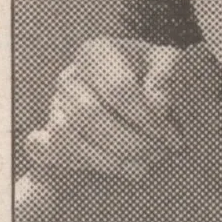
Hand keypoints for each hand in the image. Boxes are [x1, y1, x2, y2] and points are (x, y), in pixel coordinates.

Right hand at [23, 37, 183, 180]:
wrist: (136, 97)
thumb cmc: (153, 78)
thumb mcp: (169, 66)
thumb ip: (167, 76)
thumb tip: (157, 103)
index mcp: (96, 54)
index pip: (118, 89)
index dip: (146, 117)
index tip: (171, 136)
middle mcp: (70, 77)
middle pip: (90, 114)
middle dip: (128, 141)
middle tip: (158, 154)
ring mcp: (56, 107)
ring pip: (68, 136)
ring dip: (109, 158)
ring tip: (142, 165)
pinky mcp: (51, 134)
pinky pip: (52, 151)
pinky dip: (83, 163)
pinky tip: (120, 167)